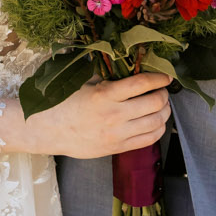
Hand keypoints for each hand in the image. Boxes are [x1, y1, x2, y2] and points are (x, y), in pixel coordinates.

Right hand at [0, 73, 171, 158]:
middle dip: (164, 94)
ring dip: (164, 112)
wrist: (49, 130)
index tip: (166, 76)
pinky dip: (158, 129)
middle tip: (162, 90)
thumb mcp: (85, 83)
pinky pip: (148, 139)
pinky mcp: (117, 148)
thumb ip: (109, 77)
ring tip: (161, 106)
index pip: (141, 84)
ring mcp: (117, 134)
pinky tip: (156, 122)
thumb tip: (133, 67)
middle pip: (154, 103)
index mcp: (105, 95)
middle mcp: (114, 115)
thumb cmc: (66, 102)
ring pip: (156, 123)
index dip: (159, 78)